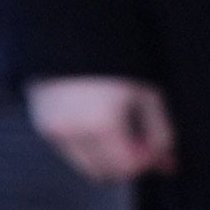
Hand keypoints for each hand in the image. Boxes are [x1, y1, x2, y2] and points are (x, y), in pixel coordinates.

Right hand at [29, 75, 172, 182]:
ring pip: (84, 165)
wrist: (72, 36)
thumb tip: (169, 167)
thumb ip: (161, 134)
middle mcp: (72, 134)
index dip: (145, 161)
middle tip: (136, 140)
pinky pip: (68, 151)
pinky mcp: (40, 125)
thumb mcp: (147, 95)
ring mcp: (52, 130)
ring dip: (103, 157)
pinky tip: (94, 121)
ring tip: (115, 130)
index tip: (152, 144)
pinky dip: (86, 146)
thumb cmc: (117, 63)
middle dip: (124, 163)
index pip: (126, 167)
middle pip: (103, 173)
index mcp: (101, 126)